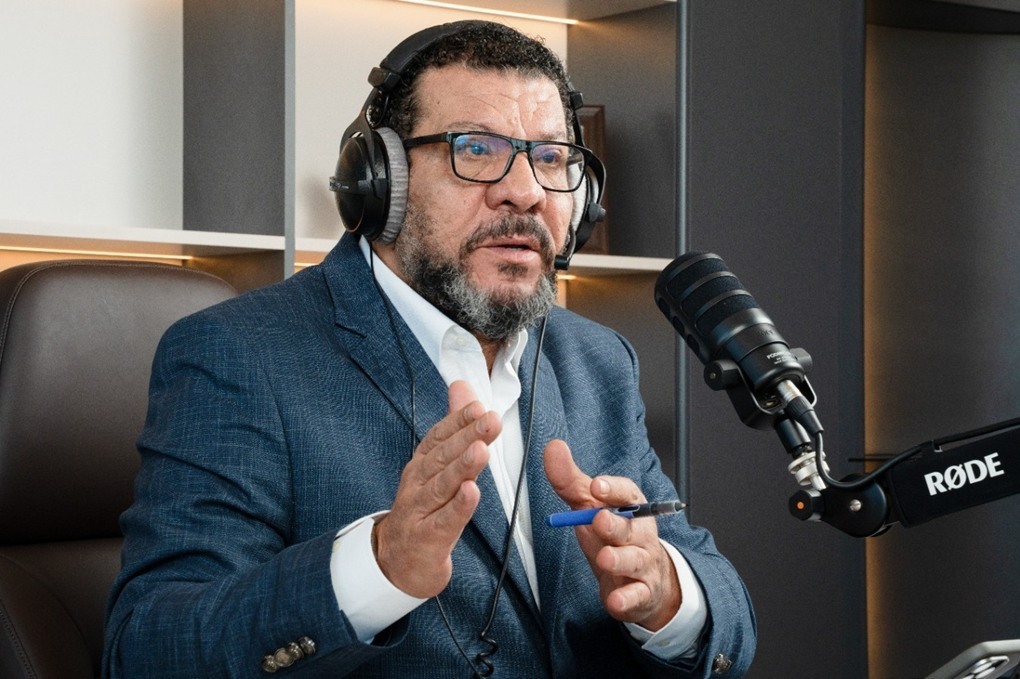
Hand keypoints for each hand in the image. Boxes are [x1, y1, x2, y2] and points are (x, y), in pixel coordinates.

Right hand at [373, 380, 499, 597]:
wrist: (397, 561)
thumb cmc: (423, 509)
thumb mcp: (437, 466)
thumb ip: (453, 427)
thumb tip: (462, 387)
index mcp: (422, 465)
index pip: (439, 437)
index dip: (458, 421)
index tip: (480, 406)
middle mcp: (418, 483)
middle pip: (443, 457)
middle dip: (467, 437)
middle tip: (490, 421)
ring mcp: (419, 511)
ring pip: (441, 486)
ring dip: (462, 467)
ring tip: (481, 451)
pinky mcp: (426, 539)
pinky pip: (444, 521)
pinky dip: (458, 507)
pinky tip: (471, 493)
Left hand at [543, 439, 680, 630]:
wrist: (645, 579)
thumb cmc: (614, 536)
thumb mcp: (591, 507)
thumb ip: (571, 480)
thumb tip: (553, 447)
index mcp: (631, 507)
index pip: (627, 493)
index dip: (612, 489)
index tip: (596, 486)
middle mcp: (640, 533)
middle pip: (630, 527)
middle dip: (615, 524)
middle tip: (599, 520)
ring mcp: (642, 563)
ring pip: (634, 560)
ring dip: (620, 559)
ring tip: (605, 558)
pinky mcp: (640, 593)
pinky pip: (636, 596)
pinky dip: (626, 599)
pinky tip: (615, 600)